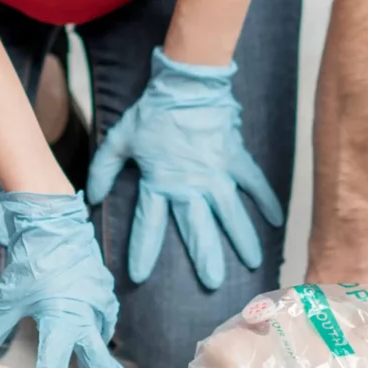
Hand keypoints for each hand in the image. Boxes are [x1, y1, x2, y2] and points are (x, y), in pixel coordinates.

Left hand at [0, 193, 136, 367]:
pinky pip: (106, 316)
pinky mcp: (105, 289)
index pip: (55, 363)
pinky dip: (101, 326)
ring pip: (103, 336)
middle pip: (97, 356)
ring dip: (101, 352)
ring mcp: (99, 300)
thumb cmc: (28, 261)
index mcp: (59, 318)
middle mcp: (85, 313)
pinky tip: (98, 334)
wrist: (53, 221)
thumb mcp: (7, 299)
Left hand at [87, 50, 284, 287]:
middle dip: (204, 258)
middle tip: (212, 284)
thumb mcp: (120, 139)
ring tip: (253, 263)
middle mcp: (190, 185)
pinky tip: (276, 221)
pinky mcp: (235, 158)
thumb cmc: (152, 111)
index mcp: (160, 182)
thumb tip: (91, 198)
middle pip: (198, 229)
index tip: (138, 276)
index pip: (148, 224)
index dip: (142, 251)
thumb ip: (104, 169)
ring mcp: (216, 173)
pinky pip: (254, 183)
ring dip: (242, 239)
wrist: (187, 83)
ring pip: (231, 214)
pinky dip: (266, 200)